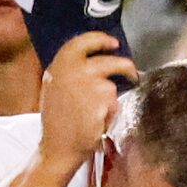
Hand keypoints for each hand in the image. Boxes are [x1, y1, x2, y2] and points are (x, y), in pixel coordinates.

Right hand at [36, 32, 135, 173]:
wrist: (58, 146)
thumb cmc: (57, 120)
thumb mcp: (55, 85)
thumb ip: (71, 69)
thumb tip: (95, 59)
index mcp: (60, 63)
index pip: (85, 41)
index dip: (102, 40)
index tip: (113, 43)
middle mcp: (74, 70)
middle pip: (110, 61)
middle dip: (125, 67)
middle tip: (131, 73)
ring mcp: (88, 85)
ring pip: (111, 87)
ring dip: (109, 99)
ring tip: (93, 113)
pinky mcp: (101, 101)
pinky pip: (113, 103)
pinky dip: (109, 112)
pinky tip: (96, 121)